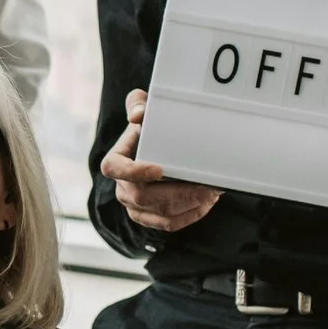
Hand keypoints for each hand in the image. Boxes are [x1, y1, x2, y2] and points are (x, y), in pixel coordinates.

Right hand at [101, 90, 220, 232]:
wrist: (157, 149)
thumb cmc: (150, 129)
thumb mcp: (143, 111)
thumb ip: (138, 104)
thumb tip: (138, 115)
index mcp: (116, 161)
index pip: (114, 169)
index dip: (135, 172)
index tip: (160, 169)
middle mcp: (122, 187)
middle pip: (144, 197)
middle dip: (179, 193)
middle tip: (206, 186)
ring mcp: (134, 207)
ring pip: (161, 214)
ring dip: (189, 205)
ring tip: (212, 192)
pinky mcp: (149, 218)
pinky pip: (168, 224)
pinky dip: (190, 216)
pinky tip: (206, 204)